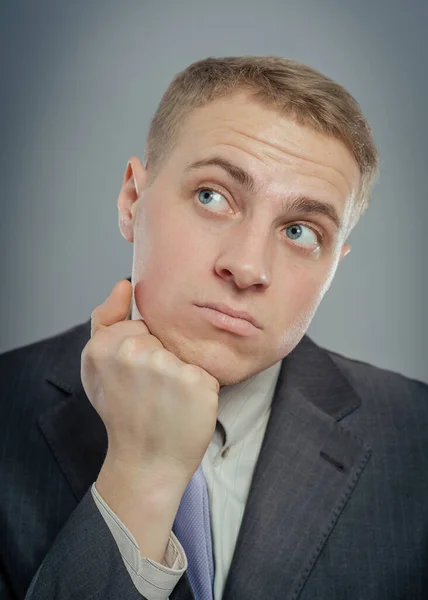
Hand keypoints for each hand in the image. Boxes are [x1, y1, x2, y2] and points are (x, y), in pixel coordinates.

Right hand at [81, 279, 219, 487]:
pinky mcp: (197, 382)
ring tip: (168, 400)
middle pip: (165, 337)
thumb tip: (125, 284)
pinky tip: (185, 408)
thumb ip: (106, 319)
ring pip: (186, 352)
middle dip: (163, 360)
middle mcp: (134, 353)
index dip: (143, 351)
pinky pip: (206, 370)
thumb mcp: (97, 365)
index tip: (134, 379)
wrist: (146, 462)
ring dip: (183, 373)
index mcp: (105, 345)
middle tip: (151, 392)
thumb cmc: (123, 412)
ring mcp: (168, 367)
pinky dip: (201, 388)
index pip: (141, 326)